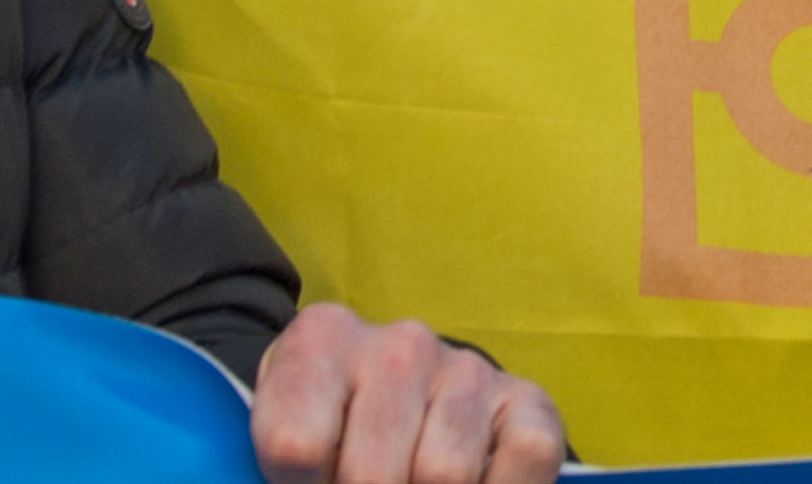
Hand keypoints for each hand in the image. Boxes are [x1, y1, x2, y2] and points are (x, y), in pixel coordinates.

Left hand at [249, 305, 564, 483]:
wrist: (393, 409)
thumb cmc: (330, 437)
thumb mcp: (284, 445)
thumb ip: (287, 464)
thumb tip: (319, 479)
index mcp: (319, 341)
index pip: (293, 446)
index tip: (309, 482)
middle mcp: (398, 343)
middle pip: (370, 477)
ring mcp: (465, 368)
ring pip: (442, 477)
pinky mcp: (527, 400)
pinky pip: (525, 462)